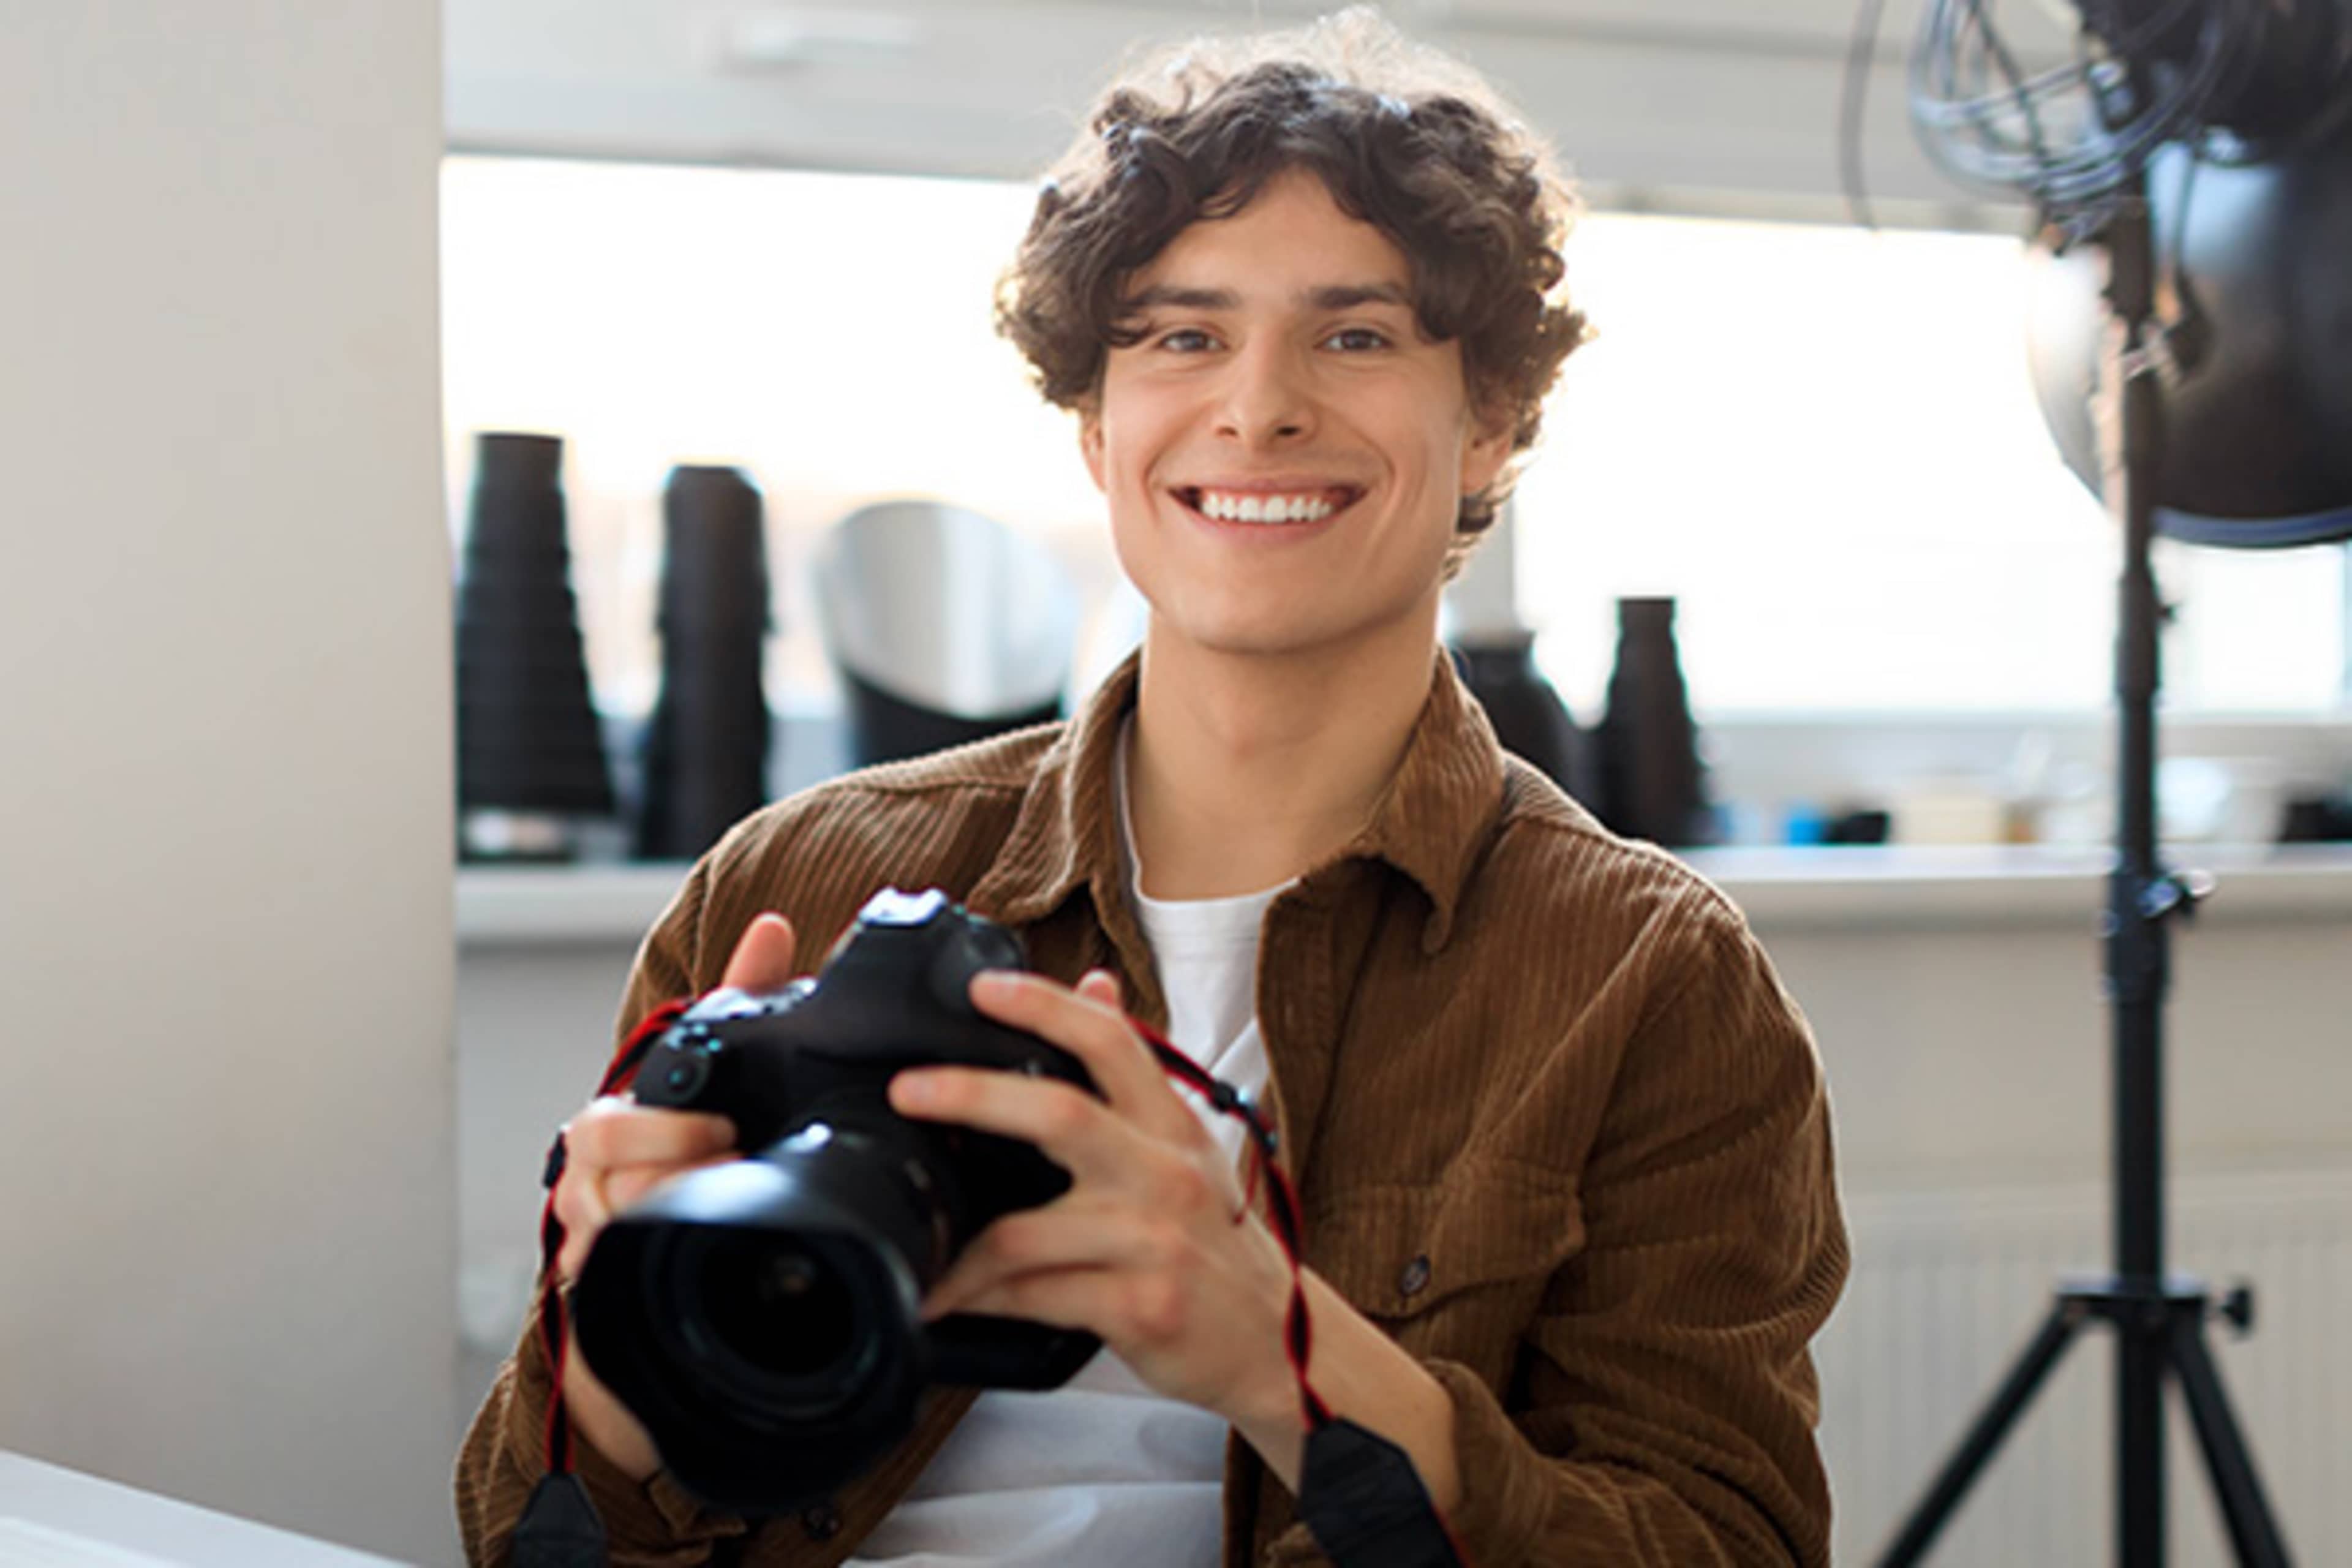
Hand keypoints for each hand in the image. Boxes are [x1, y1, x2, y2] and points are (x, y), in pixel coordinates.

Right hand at [549, 911, 799, 1477]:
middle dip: (672, 1176)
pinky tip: (713, 1266)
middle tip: (737, 1166)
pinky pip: (622, 1295)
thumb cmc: (696, 1137)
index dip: (661, 1130)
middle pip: (604, 1188)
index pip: (599, 1129)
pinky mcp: (612, 1302)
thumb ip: (740, 995)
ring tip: (740, 1213)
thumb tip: (773, 925)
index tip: (726, 1128)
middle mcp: (585, 1194)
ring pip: (615, 1243)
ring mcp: (594, 1252)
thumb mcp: (719, 1065)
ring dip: (678, 1223)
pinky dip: (664, 1276)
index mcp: (600, 1136)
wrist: (684, 1239)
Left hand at [887, 969, 1300, 1437]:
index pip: (1111, 1041)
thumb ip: (1134, 1075)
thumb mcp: (1189, 1148)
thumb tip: (1092, 987)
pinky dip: (979, 1298)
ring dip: (958, 1246)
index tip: (983, 989)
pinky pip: (1033, 1296)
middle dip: (972, 1095)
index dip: (1045, 1005)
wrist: (1277, 1344)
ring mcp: (1154, 1243)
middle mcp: (1166, 1175)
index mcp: (1174, 1126)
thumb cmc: (1218, 1246)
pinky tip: (952, 1299)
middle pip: (1060, 1114)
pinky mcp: (1141, 1308)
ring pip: (1024, 1231)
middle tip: (907, 1090)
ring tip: (920, 1245)